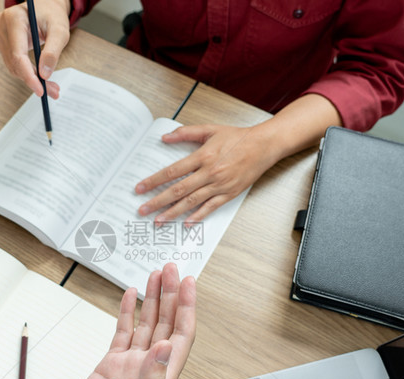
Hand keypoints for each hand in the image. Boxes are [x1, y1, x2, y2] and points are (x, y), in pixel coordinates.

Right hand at [0, 0, 70, 97]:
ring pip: (13, 66)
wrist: (45, 6)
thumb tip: (44, 74)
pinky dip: (27, 73)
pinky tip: (40, 77)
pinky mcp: (2, 42)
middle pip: (15, 63)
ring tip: (50, 85)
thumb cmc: (52, 15)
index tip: (40, 89)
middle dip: (34, 80)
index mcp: (14, 18)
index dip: (29, 75)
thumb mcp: (60, 31)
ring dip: (31, 78)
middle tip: (53, 91)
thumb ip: (52, 52)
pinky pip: (13, 64)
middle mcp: (2, 25)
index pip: (18, 54)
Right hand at [52, 263, 196, 378]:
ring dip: (153, 300)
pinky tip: (130, 295)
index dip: (187, 308)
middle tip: (170, 269)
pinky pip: (124, 332)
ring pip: (147, 324)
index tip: (189, 283)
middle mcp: (150, 368)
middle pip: (167, 324)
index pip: (182, 336)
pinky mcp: (111, 365)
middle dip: (171, 295)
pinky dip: (128, 312)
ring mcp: (131, 366)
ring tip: (155, 275)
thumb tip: (167, 349)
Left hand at [135, 124, 279, 224]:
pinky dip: (198, 217)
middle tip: (143, 210)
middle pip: (178, 190)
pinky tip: (186, 224)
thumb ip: (186, 133)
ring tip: (158, 221)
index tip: (140, 188)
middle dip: (157, 202)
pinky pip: (210, 208)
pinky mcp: (229, 194)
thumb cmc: (238, 138)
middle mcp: (209, 173)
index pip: (172, 172)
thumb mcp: (210, 130)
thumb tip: (165, 137)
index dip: (154, 181)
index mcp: (202, 156)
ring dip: (173, 213)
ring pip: (191, 202)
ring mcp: (219, 185)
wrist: (263, 146)